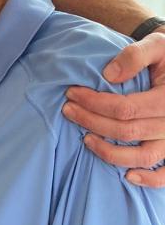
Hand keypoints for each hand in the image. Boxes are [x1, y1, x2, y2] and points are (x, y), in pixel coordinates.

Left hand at [62, 31, 164, 187]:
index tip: (71, 93)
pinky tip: (127, 176)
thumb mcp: (157, 45)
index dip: (94, 103)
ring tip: (85, 139)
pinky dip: (150, 180)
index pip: (124, 108)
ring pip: (143, 156)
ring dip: (110, 152)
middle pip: (126, 132)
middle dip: (91, 122)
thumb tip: (108, 75)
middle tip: (68, 111)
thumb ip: (135, 55)